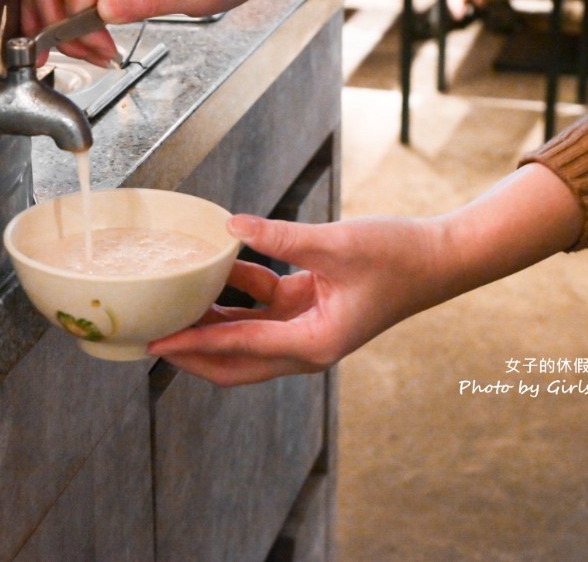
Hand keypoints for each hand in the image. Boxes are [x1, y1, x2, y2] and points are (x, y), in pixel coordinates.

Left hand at [147, 164, 584, 386]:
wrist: (439, 258)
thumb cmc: (398, 256)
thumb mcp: (336, 243)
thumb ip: (280, 236)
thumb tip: (231, 227)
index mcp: (313, 343)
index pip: (237, 348)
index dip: (192, 343)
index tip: (154, 342)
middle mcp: (306, 346)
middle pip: (233, 360)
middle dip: (191, 349)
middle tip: (149, 334)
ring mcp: (306, 328)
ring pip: (243, 335)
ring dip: (211, 320)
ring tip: (170, 302)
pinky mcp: (309, 308)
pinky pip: (262, 307)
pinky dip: (238, 291)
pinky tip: (216, 266)